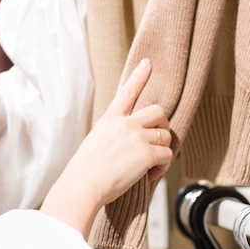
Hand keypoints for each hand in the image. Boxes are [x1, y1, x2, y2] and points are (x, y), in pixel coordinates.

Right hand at [40, 59, 172, 238]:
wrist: (82, 185)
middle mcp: (125, 124)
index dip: (139, 76)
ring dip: (162, 151)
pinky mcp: (147, 153)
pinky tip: (150, 176)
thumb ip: (111, 137)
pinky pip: (167, 155)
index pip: (127, 92)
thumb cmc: (84, 172)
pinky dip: (163, 167)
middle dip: (163, 126)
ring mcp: (137, 136)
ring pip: (165, 136)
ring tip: (150, 167)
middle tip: (158, 142)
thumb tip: (125, 146)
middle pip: (158, 112)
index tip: (147, 63)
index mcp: (110, 120)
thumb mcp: (94, 144)